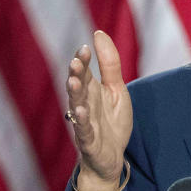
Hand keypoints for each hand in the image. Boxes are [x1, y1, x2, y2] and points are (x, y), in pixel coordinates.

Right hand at [66, 30, 131, 190]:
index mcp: (91, 90)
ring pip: (76, 106)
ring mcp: (84, 122)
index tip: (85, 48)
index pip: (84, 71)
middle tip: (76, 62)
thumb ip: (109, 64)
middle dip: (76, 74)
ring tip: (73, 81)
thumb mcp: (117, 89)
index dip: (83, 60)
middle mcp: (84, 104)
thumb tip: (98, 32)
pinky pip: (84, 130)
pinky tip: (80, 112)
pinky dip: (81, 122)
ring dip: (74, 94)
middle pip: (77, 86)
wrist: (112, 158)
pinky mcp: (89, 141)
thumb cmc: (112, 122)